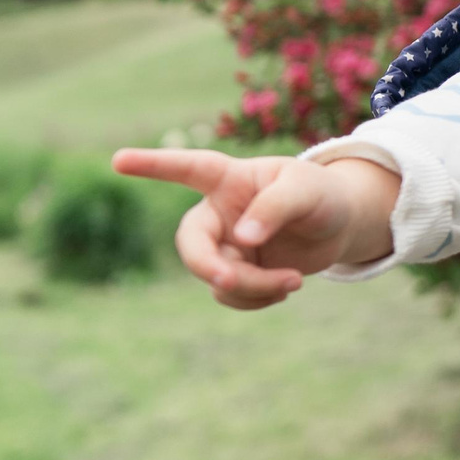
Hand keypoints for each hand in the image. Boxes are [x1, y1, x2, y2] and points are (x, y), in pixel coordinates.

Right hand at [111, 146, 398, 309]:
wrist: (340, 226)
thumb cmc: (321, 195)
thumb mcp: (307, 191)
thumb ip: (274, 207)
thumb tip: (242, 240)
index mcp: (230, 179)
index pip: (188, 168)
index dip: (153, 165)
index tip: (118, 160)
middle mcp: (219, 212)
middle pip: (191, 243)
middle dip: (207, 266)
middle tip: (228, 279)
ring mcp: (224, 245)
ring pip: (216, 276)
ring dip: (252, 286)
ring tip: (293, 282)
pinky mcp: (235, 272)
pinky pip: (229, 294)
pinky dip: (256, 298)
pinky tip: (284, 289)